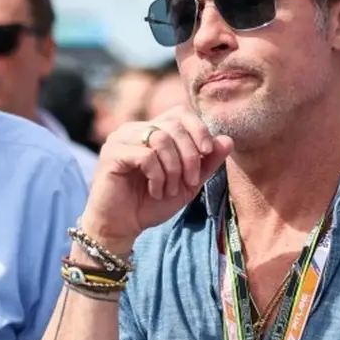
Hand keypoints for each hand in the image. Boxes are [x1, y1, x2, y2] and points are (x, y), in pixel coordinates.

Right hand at [82, 106, 232, 246]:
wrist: (122, 227)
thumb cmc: (152, 203)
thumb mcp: (188, 184)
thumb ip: (207, 162)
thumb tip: (228, 140)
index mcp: (152, 130)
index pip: (181, 113)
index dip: (198, 129)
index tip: (208, 153)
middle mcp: (135, 129)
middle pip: (174, 126)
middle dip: (190, 156)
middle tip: (190, 182)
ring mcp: (121, 139)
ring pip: (161, 139)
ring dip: (174, 169)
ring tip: (170, 189)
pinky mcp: (112, 154)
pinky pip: (145, 155)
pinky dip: (158, 176)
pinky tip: (156, 191)